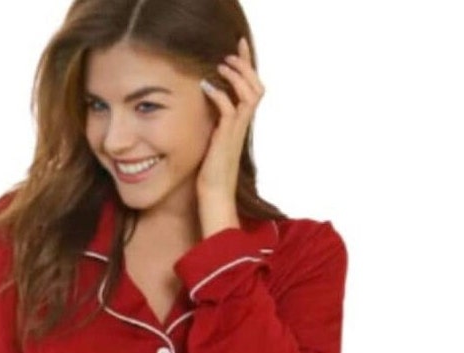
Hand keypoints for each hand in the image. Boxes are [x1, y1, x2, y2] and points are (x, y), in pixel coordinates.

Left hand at [196, 37, 264, 206]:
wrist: (215, 195)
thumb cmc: (212, 172)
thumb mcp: (214, 140)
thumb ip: (215, 123)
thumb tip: (205, 107)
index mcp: (242, 123)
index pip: (252, 88)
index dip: (248, 65)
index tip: (239, 46)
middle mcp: (243, 125)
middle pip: (258, 87)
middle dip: (246, 65)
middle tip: (230, 54)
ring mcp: (236, 131)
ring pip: (249, 94)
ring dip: (236, 76)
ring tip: (220, 66)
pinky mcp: (226, 138)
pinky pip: (228, 109)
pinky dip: (219, 94)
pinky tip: (205, 87)